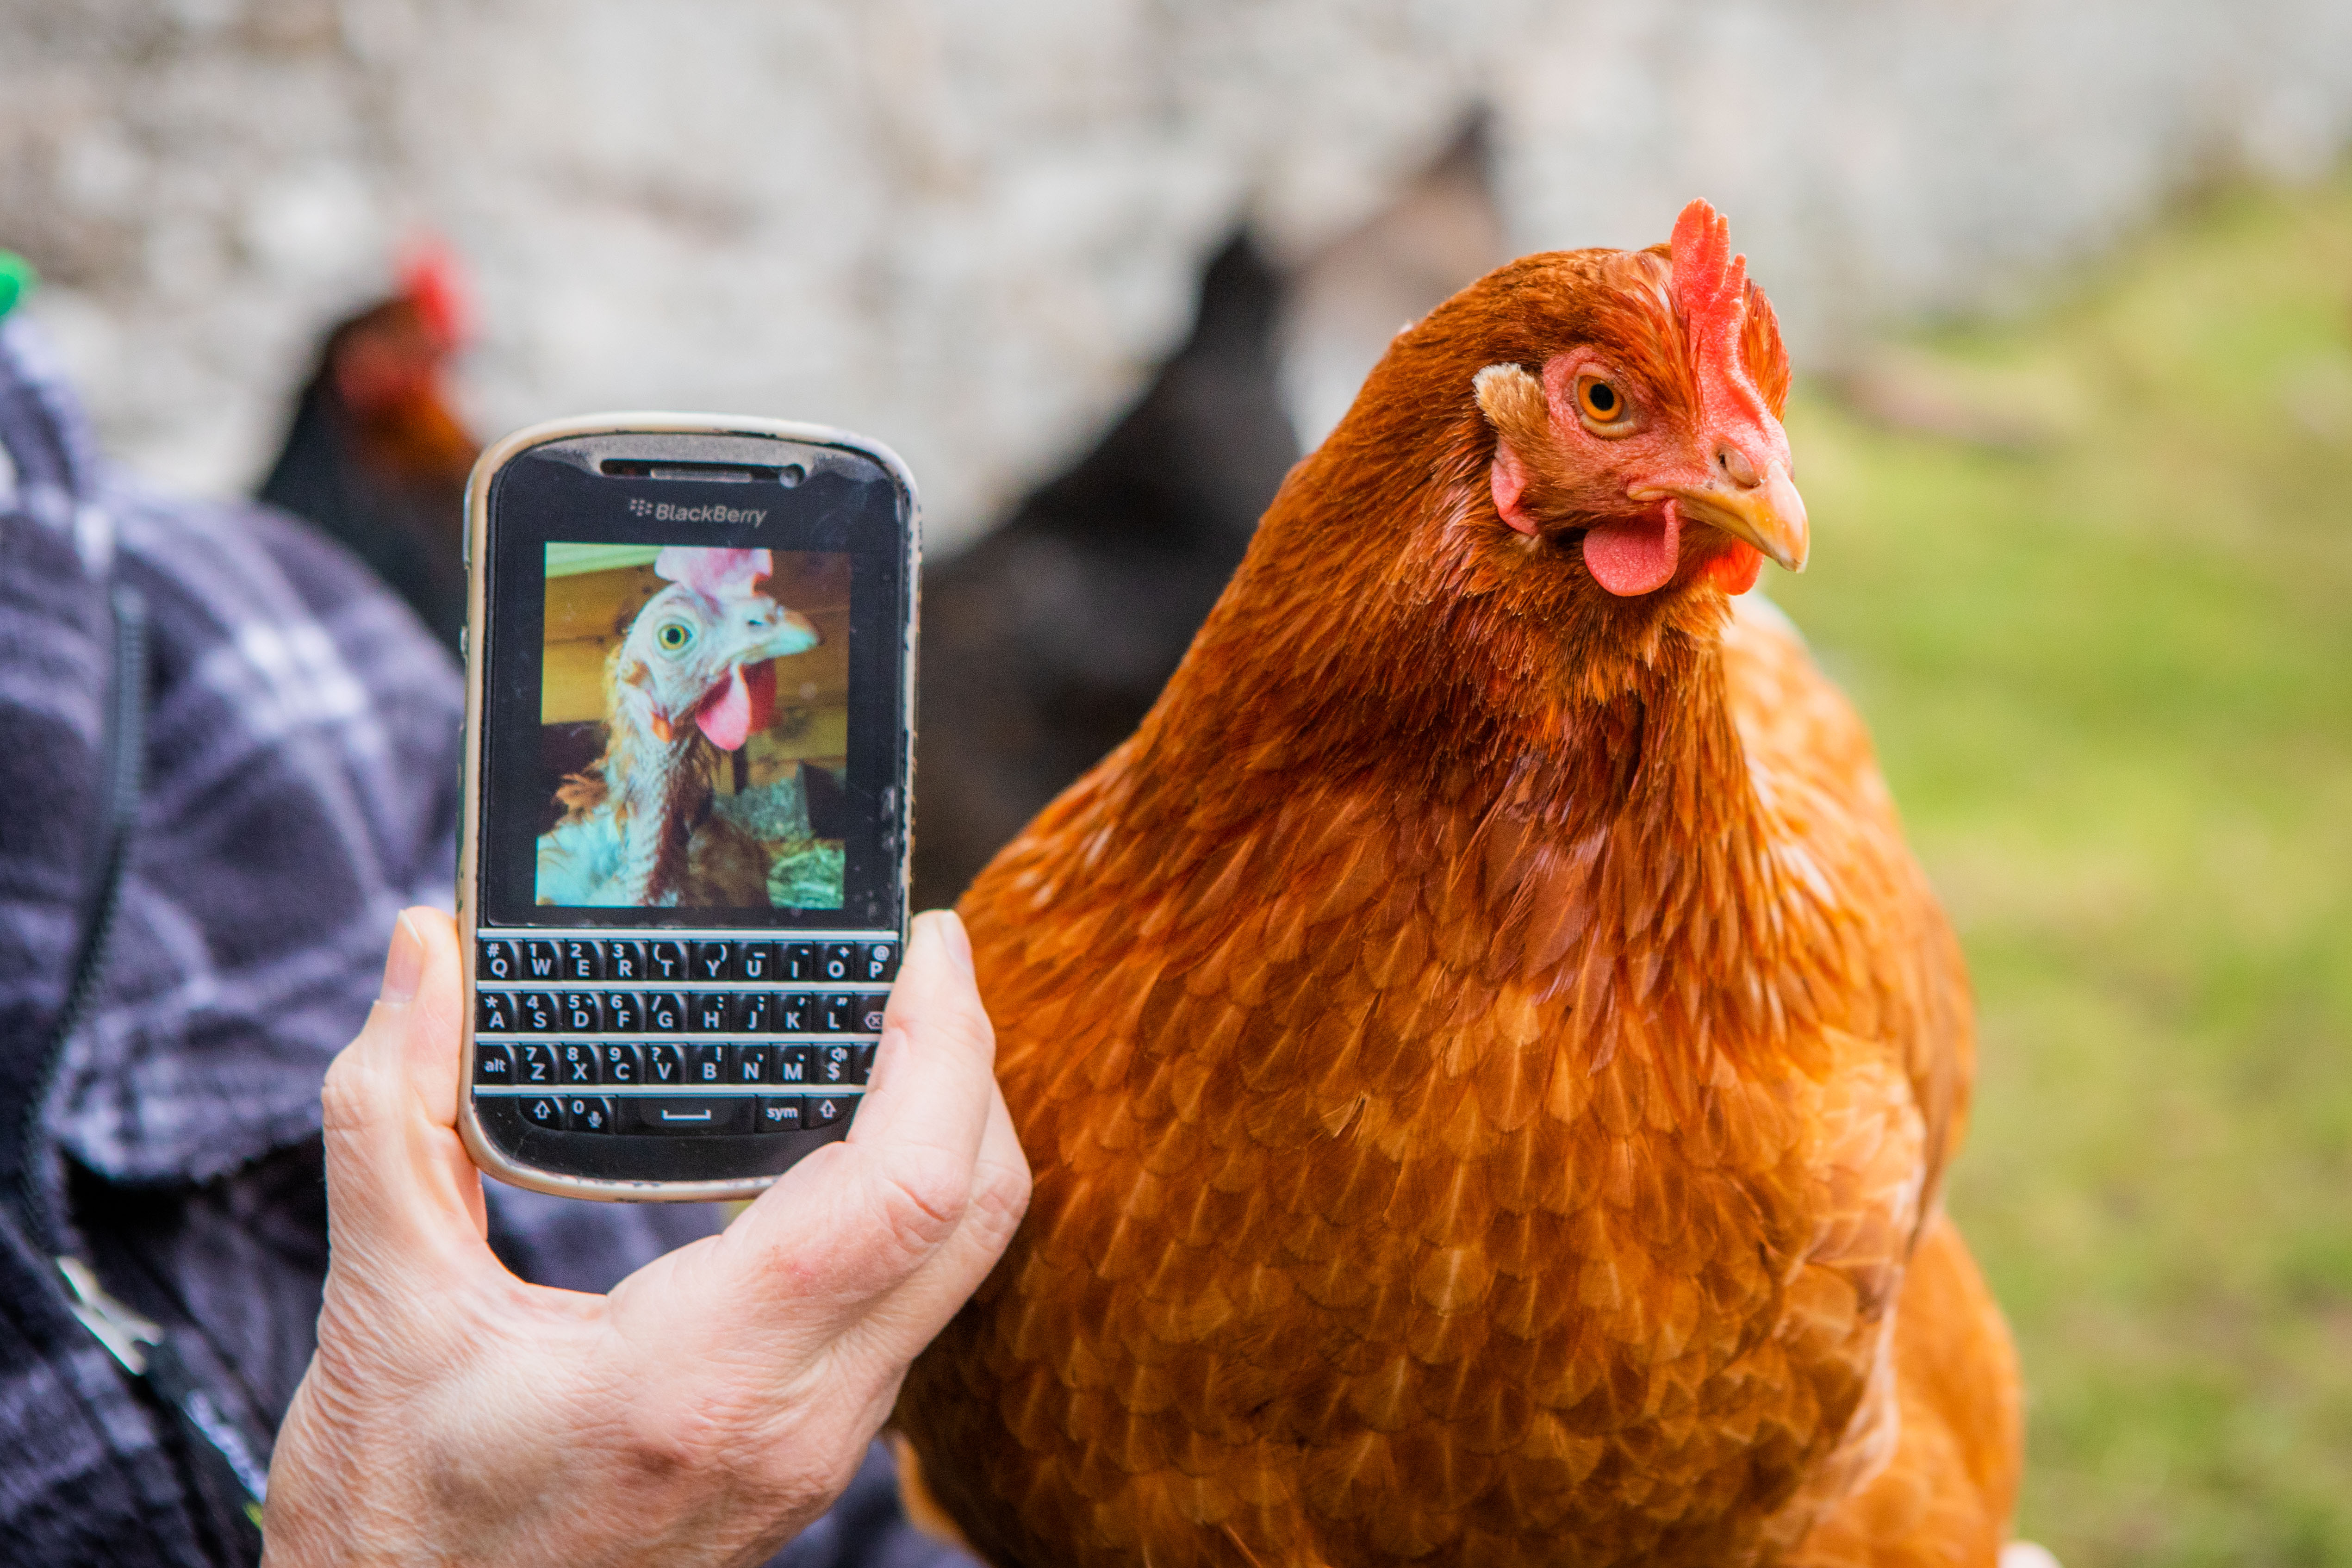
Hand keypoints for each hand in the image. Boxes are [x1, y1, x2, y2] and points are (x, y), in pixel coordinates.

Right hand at [261, 908, 1028, 1567]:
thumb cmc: (395, 1517)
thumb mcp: (376, 1312)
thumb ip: (392, 1117)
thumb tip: (424, 950)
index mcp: (703, 1375)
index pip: (905, 1188)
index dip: (942, 1048)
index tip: (928, 945)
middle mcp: (800, 1420)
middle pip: (973, 1213)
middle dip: (970, 1065)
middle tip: (923, 961)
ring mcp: (823, 1447)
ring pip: (960, 1264)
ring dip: (952, 1134)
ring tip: (896, 1027)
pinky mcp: (816, 1452)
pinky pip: (917, 1303)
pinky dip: (916, 1201)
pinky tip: (852, 1140)